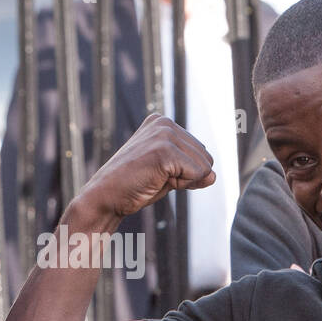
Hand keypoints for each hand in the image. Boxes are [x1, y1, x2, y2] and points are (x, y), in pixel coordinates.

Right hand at [77, 113, 215, 220]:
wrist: (106, 197)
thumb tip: (214, 176)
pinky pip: (198, 173)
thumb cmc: (134, 187)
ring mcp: (164, 134)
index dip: (185, 172)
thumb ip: (192, 171)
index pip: (199, 151)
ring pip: (204, 166)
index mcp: (163, 123)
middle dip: (188, 176)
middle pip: (206, 157)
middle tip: (156, 178)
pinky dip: (183, 184)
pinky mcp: (165, 150)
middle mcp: (164, 123)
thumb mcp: (169, 175)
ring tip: (154, 178)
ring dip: (185, 180)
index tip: (157, 174)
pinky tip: (156, 180)